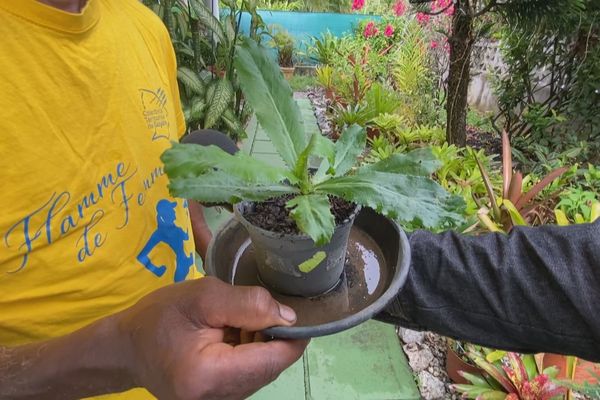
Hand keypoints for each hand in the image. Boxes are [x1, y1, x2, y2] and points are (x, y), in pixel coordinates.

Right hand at [117, 277, 306, 398]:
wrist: (125, 349)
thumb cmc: (158, 319)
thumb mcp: (202, 297)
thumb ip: (248, 304)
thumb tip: (289, 317)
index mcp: (212, 376)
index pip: (275, 360)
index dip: (293, 333)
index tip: (295, 307)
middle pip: (271, 365)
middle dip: (272, 334)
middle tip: (252, 307)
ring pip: (263, 368)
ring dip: (260, 342)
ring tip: (235, 320)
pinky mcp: (222, 398)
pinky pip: (251, 373)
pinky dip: (249, 350)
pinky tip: (231, 334)